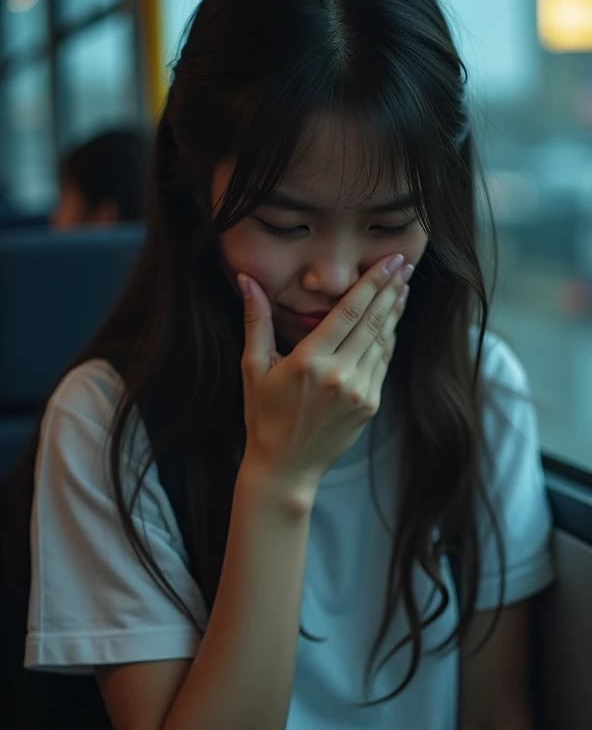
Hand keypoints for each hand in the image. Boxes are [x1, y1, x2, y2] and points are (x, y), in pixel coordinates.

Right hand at [238, 254, 410, 496]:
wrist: (285, 467)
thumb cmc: (264, 416)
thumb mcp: (253, 367)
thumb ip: (255, 321)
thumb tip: (246, 280)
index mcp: (309, 361)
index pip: (349, 311)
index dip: (373, 282)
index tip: (390, 261)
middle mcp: (339, 374)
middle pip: (373, 321)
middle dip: (391, 289)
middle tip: (404, 264)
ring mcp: (358, 391)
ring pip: (383, 341)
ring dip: (395, 312)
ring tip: (404, 287)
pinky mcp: (369, 405)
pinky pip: (383, 364)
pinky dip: (389, 339)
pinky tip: (393, 322)